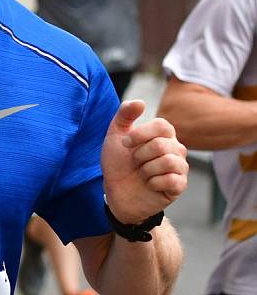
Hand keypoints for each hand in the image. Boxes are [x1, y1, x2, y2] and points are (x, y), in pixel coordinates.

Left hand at [101, 100, 187, 223]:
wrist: (116, 192)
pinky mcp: (179, 186)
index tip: (125, 144)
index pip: (163, 125)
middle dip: (139, 155)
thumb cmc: (118, 163)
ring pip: (168, 161)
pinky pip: (172, 180)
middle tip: (134, 163)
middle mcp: (176, 149)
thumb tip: (140, 102)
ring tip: (141, 173)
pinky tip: (148, 184)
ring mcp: (180, 168)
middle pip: (162, 144)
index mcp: (163, 135)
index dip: (141, 134)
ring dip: (146, 169)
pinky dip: (153, 182)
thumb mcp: (115, 136)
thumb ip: (124, 115)